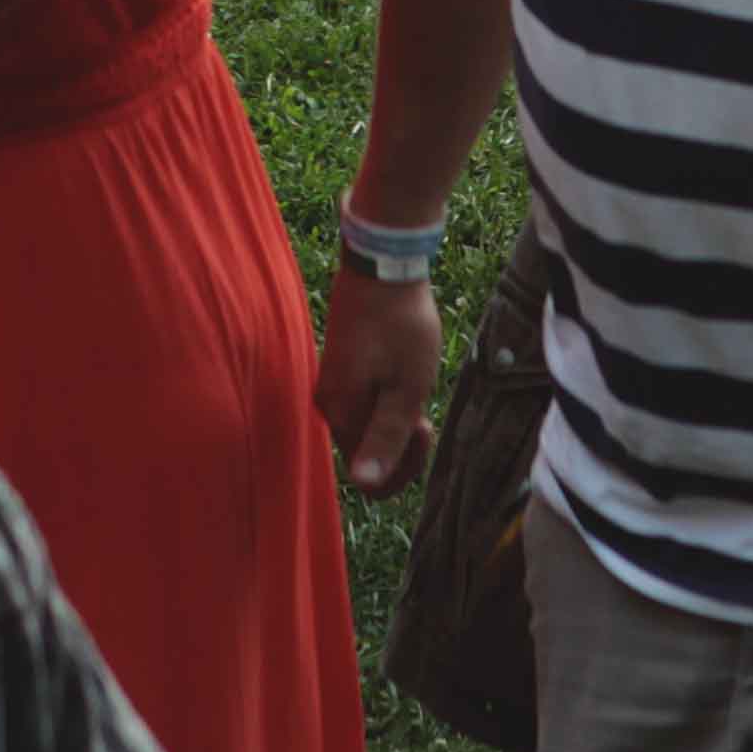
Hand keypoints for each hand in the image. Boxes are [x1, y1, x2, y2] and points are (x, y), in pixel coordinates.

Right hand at [316, 261, 444, 493]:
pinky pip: (365, 404)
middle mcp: (329, 406)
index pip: (368, 481)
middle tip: (423, 407)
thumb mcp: (407, 388)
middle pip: (368, 455)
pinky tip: (404, 369)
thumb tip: (364, 485)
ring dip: (397, 417)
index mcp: (343, 416)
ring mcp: (333, 386)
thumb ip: (386, 440)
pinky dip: (388, 397)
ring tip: (415, 380)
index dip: (402, 469)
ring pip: (369, 427)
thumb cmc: (400, 326)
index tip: (421, 429)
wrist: (381, 266)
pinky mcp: (341, 369)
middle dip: (402, 442)